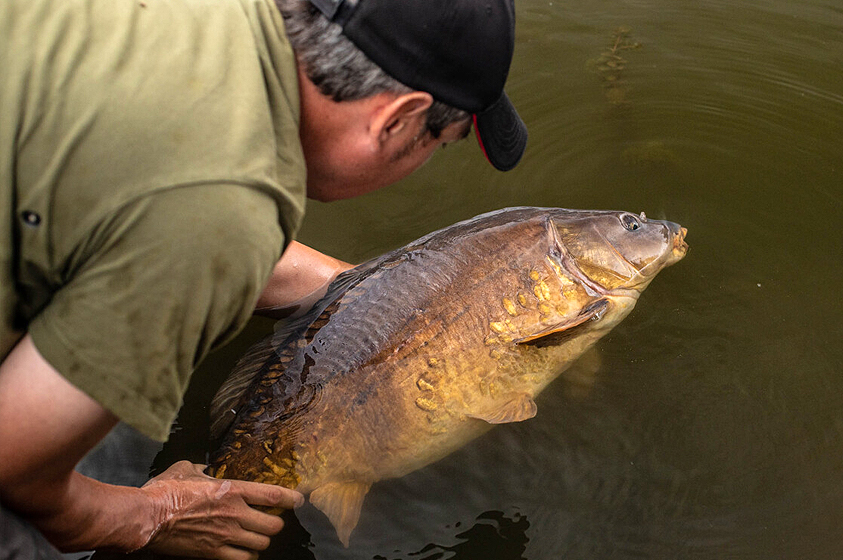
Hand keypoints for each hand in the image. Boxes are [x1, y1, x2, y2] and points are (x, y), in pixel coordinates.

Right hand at [139, 461, 303, 559]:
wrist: (146, 518)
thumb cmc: (164, 492)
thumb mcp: (187, 469)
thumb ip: (203, 468)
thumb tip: (207, 467)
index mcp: (232, 490)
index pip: (273, 495)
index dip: (292, 498)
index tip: (298, 499)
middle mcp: (234, 514)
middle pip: (274, 525)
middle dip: (275, 523)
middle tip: (270, 519)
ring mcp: (226, 536)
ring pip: (262, 544)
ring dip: (261, 540)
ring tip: (255, 536)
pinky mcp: (214, 554)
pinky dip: (248, 556)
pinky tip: (243, 551)